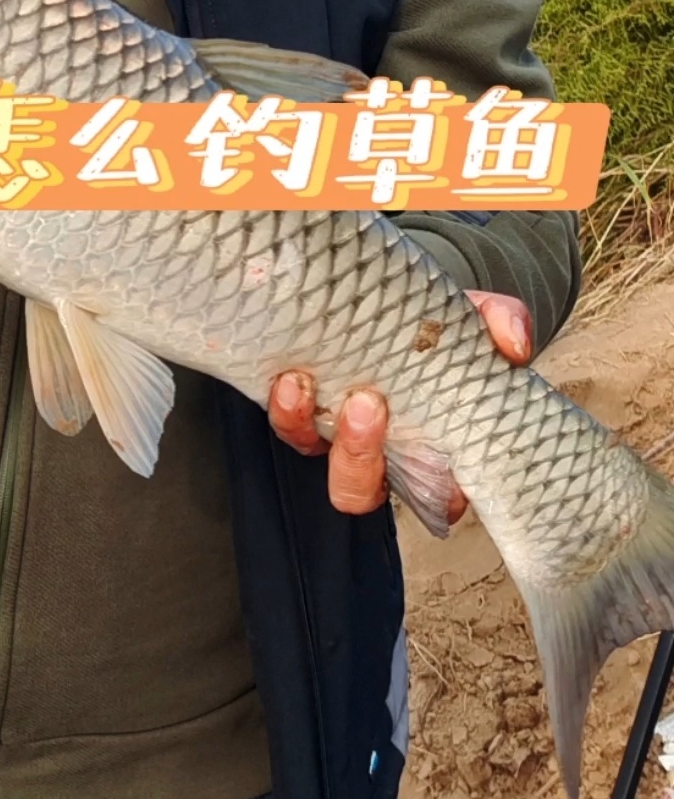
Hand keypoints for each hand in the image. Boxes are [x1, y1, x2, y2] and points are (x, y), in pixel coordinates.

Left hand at [268, 290, 532, 521]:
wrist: (395, 300)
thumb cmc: (445, 329)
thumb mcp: (479, 320)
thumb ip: (502, 324)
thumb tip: (514, 344)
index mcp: (441, 453)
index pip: (442, 497)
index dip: (437, 489)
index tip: (431, 445)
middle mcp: (388, 458)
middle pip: (365, 491)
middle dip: (360, 455)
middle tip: (366, 402)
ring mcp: (342, 438)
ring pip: (317, 462)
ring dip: (308, 428)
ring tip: (304, 383)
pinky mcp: (306, 413)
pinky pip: (289, 425)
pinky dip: (283, 406)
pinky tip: (286, 376)